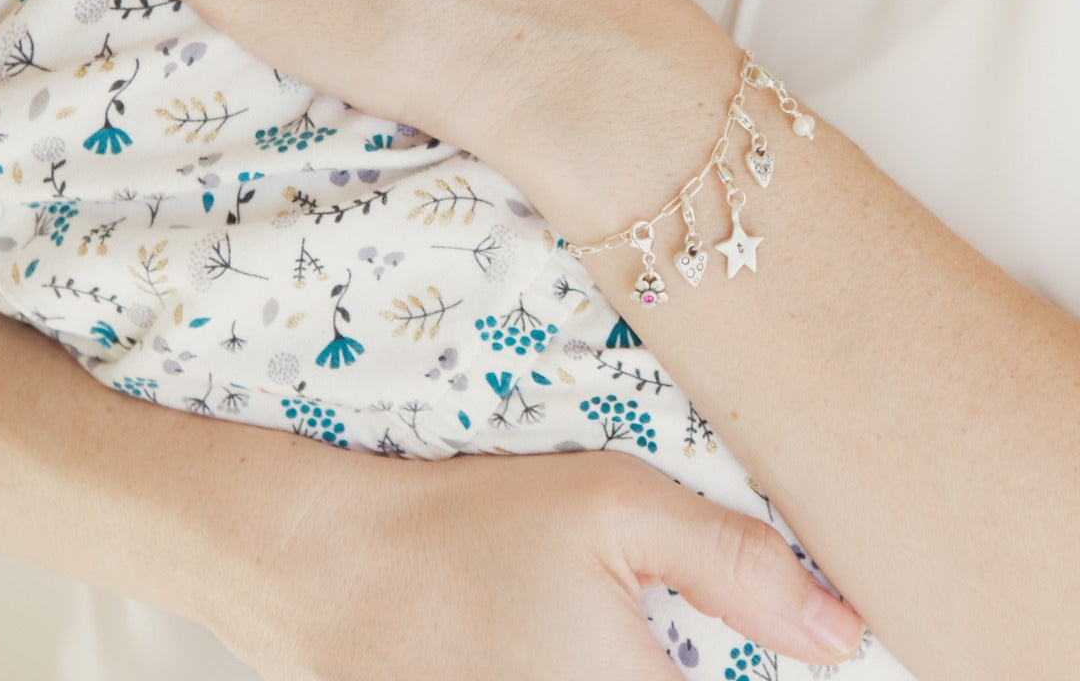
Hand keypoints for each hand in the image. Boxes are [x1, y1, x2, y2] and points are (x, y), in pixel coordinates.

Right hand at [199, 448, 862, 680]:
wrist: (330, 572)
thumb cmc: (471, 530)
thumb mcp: (613, 506)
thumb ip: (738, 563)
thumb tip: (842, 628)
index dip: (780, 667)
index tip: (789, 633)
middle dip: (714, 661)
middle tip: (669, 619)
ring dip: (656, 664)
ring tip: (619, 628)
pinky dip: (606, 667)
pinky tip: (569, 643)